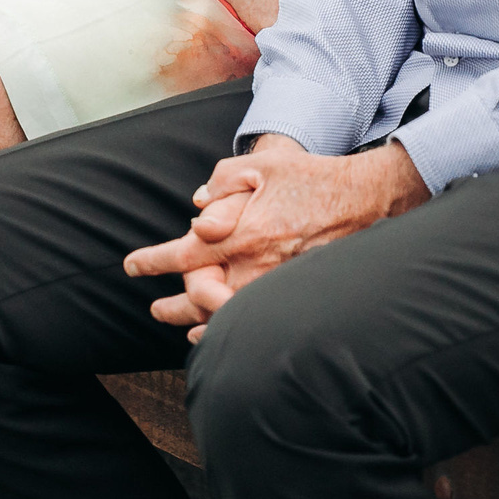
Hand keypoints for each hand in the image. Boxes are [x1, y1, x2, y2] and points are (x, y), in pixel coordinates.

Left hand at [123, 136, 428, 340]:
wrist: (367, 199)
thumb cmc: (312, 178)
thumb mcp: (261, 166)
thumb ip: (222, 184)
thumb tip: (197, 209)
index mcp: (243, 232)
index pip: (184, 255)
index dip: (153, 262)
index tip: (132, 266)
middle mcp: (257, 266)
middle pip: (200, 298)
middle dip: (172, 306)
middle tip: (155, 309)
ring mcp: (278, 285)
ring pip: (227, 316)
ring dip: (198, 323)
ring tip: (181, 327)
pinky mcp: (297, 293)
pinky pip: (256, 319)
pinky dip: (232, 327)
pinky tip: (221, 331)